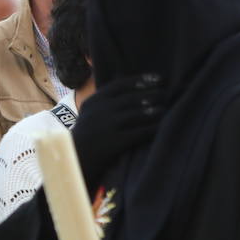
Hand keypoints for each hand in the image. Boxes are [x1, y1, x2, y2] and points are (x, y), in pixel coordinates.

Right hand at [70, 74, 165, 191]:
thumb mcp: (88, 113)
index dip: (141, 80)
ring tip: (164, 109)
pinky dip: (153, 128)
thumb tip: (125, 77)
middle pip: (132, 98)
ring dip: (155, 110)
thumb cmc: (84, 137)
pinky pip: (140, 132)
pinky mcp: (115, 142)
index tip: (157, 79)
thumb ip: (104, 98)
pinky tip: (161, 126)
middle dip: (152, 94)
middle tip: (166, 94)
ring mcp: (107, 126)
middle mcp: (100, 110)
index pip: (121, 84)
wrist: (74, 161)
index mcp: (94, 101)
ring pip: (138, 113)